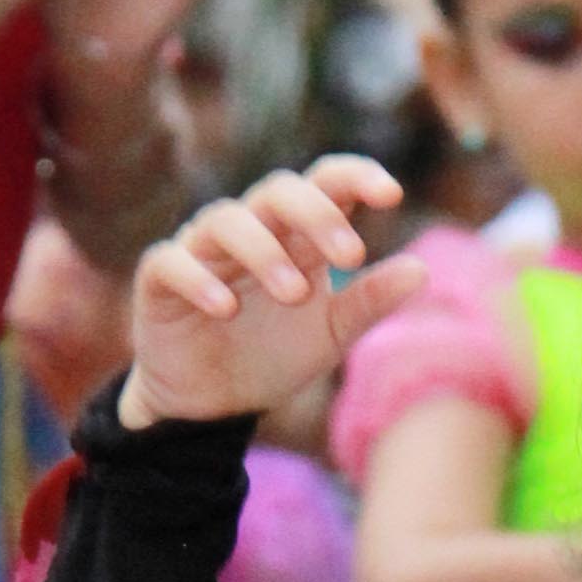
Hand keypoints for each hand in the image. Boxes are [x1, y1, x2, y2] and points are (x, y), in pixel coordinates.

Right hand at [119, 163, 414, 436]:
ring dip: (265, 252)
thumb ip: (369, 301)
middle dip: (316, 214)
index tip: (391, 192)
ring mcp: (202, 249)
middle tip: (349, 254)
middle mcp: (251, 230)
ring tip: (295, 294)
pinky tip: (224, 306)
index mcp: (296, 234)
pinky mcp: (161, 279)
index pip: (324, 183)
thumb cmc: (272, 354)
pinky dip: (198, 279)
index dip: (355, 176)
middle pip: (279, 191)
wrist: (211, 404)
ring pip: (228, 220)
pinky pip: (173, 262)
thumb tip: (421, 270)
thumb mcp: (331, 334)